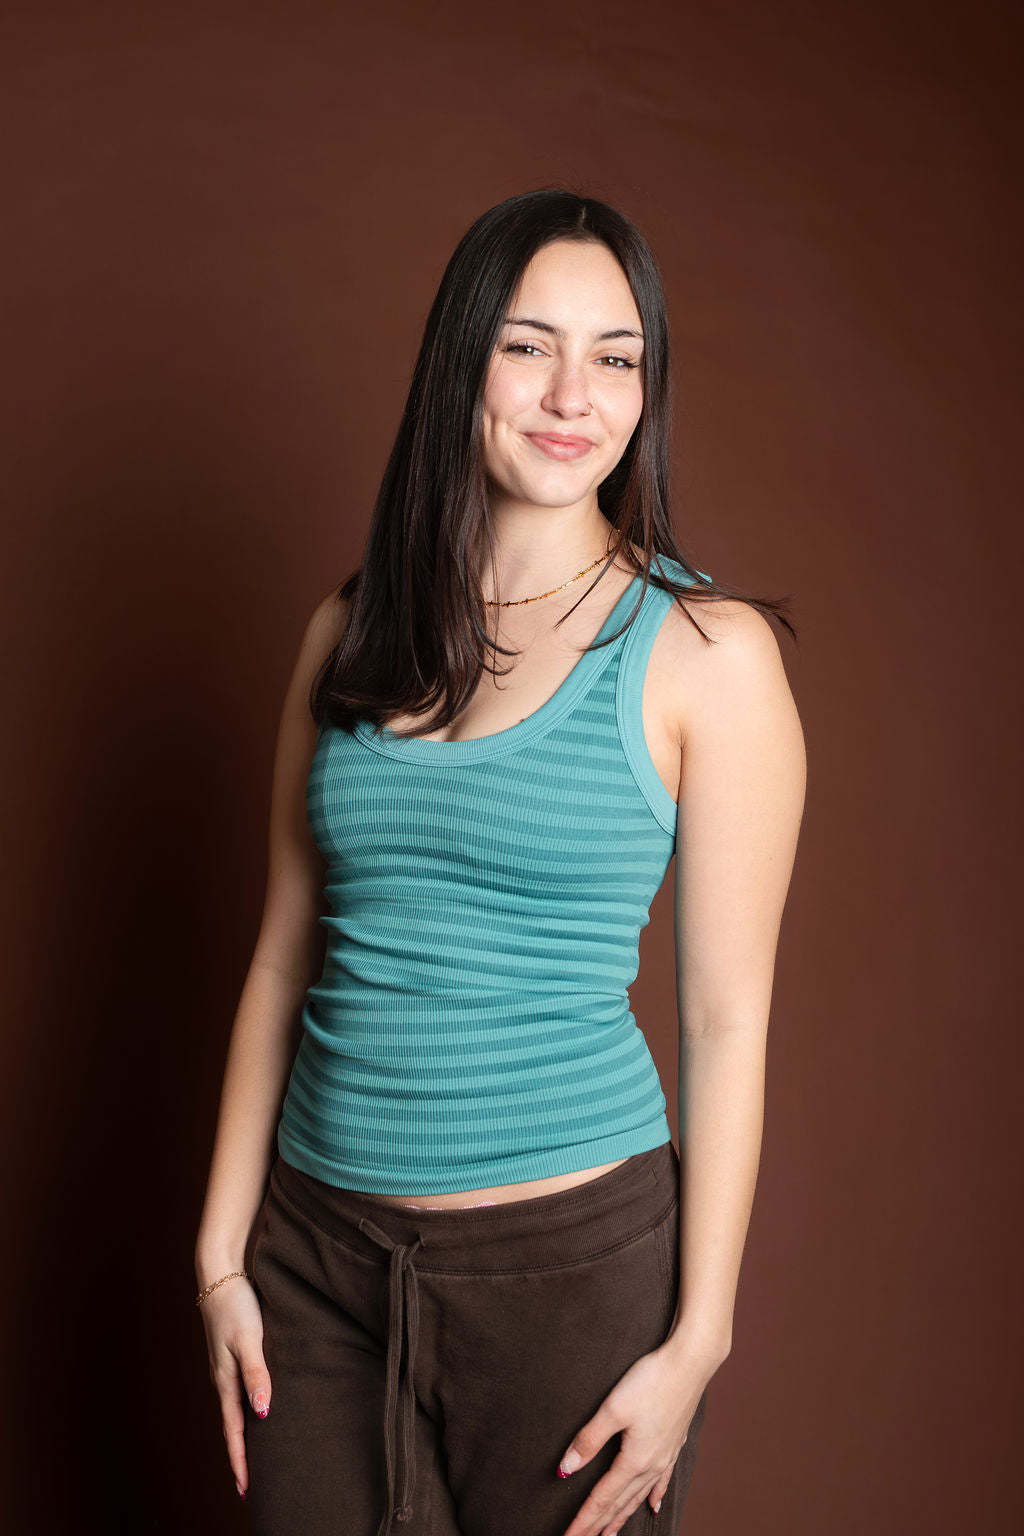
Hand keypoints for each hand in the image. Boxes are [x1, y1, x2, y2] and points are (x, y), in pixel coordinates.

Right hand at [196, 1273, 271, 1502]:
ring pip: (237, 1410)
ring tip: (255, 1456)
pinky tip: (259, 1409)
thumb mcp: (248, 1338)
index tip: (246, 1491)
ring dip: (244, 1435)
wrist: (220, 1273)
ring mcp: (227, 1367)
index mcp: (225, 1381)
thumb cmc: (235, 1305)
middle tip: (250, 1487)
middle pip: (233, 1427)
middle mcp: (224, 1379)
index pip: (234, 1432)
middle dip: (241, 1457)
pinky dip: (248, 1410)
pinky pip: (241, 1391)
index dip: (240, 1462)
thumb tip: (263, 1411)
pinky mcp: (234, 1354)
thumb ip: (256, 1373)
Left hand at [556, 1343, 707, 1535]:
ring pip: (639, 1495)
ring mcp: (665, 1455)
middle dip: (599, 1524)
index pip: (602, 1498)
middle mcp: (652, 1465)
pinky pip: (662, 1480)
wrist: (690, 1363)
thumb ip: (589, 1440)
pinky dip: (655, 1496)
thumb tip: (566, 1469)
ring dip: (623, 1515)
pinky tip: (653, 1506)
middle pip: (620, 1502)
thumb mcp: (613, 1408)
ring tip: (609, 1533)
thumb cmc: (651, 1380)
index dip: (583, 1519)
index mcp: (634, 1460)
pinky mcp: (674, 1443)